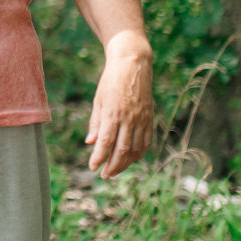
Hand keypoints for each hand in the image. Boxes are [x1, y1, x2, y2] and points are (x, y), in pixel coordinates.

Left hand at [85, 34, 153, 178]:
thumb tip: (90, 143)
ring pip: (136, 149)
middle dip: (113, 166)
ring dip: (126, 163)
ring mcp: (141, 119)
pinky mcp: (149, 118)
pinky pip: (146, 141)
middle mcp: (129, 118)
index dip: (99, 158)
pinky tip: (131, 159)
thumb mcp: (98, 100)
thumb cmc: (111, 81)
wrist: (133, 64)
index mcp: (113, 112)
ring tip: (115, 170)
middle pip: (122, 150)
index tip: (93, 167)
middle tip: (104, 175)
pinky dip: (138, 153)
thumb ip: (96, 123)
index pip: (105, 142)